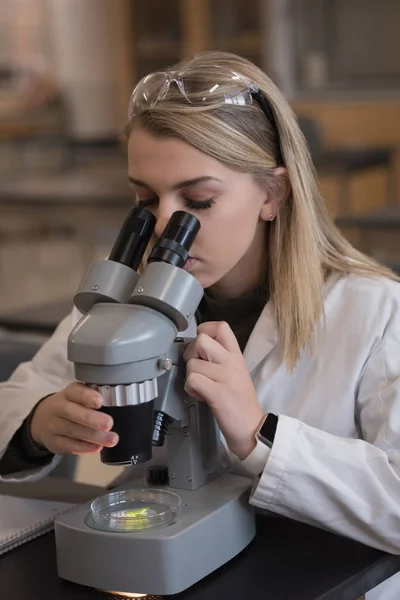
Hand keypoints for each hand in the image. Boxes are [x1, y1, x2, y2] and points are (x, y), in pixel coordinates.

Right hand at [30, 383, 118, 454]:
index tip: (100, 401)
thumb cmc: (71, 406)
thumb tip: (118, 406)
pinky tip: (97, 447)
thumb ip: (94, 399)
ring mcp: (53, 426)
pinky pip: (69, 445)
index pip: (75, 391)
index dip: (87, 396)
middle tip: (109, 423)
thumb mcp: (78, 397)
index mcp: (68, 393)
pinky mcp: (54, 442)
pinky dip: (84, 447)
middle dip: (92, 419)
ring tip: (111, 439)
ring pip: (73, 431)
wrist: (43, 420)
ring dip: (94, 436)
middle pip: (72, 412)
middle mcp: (58, 407)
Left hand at [184, 321, 263, 459]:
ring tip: (202, 388)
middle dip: (191, 354)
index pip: (221, 326)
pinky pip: (192, 380)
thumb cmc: (240, 402)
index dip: (204, 330)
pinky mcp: (217, 393)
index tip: (201, 346)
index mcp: (236, 356)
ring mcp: (225, 377)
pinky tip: (201, 396)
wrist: (252, 429)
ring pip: (192, 363)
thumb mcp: (236, 372)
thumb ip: (220, 357)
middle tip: (197, 368)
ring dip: (191, 377)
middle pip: (201, 340)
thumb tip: (197, 348)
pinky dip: (191, 390)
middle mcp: (231, 362)